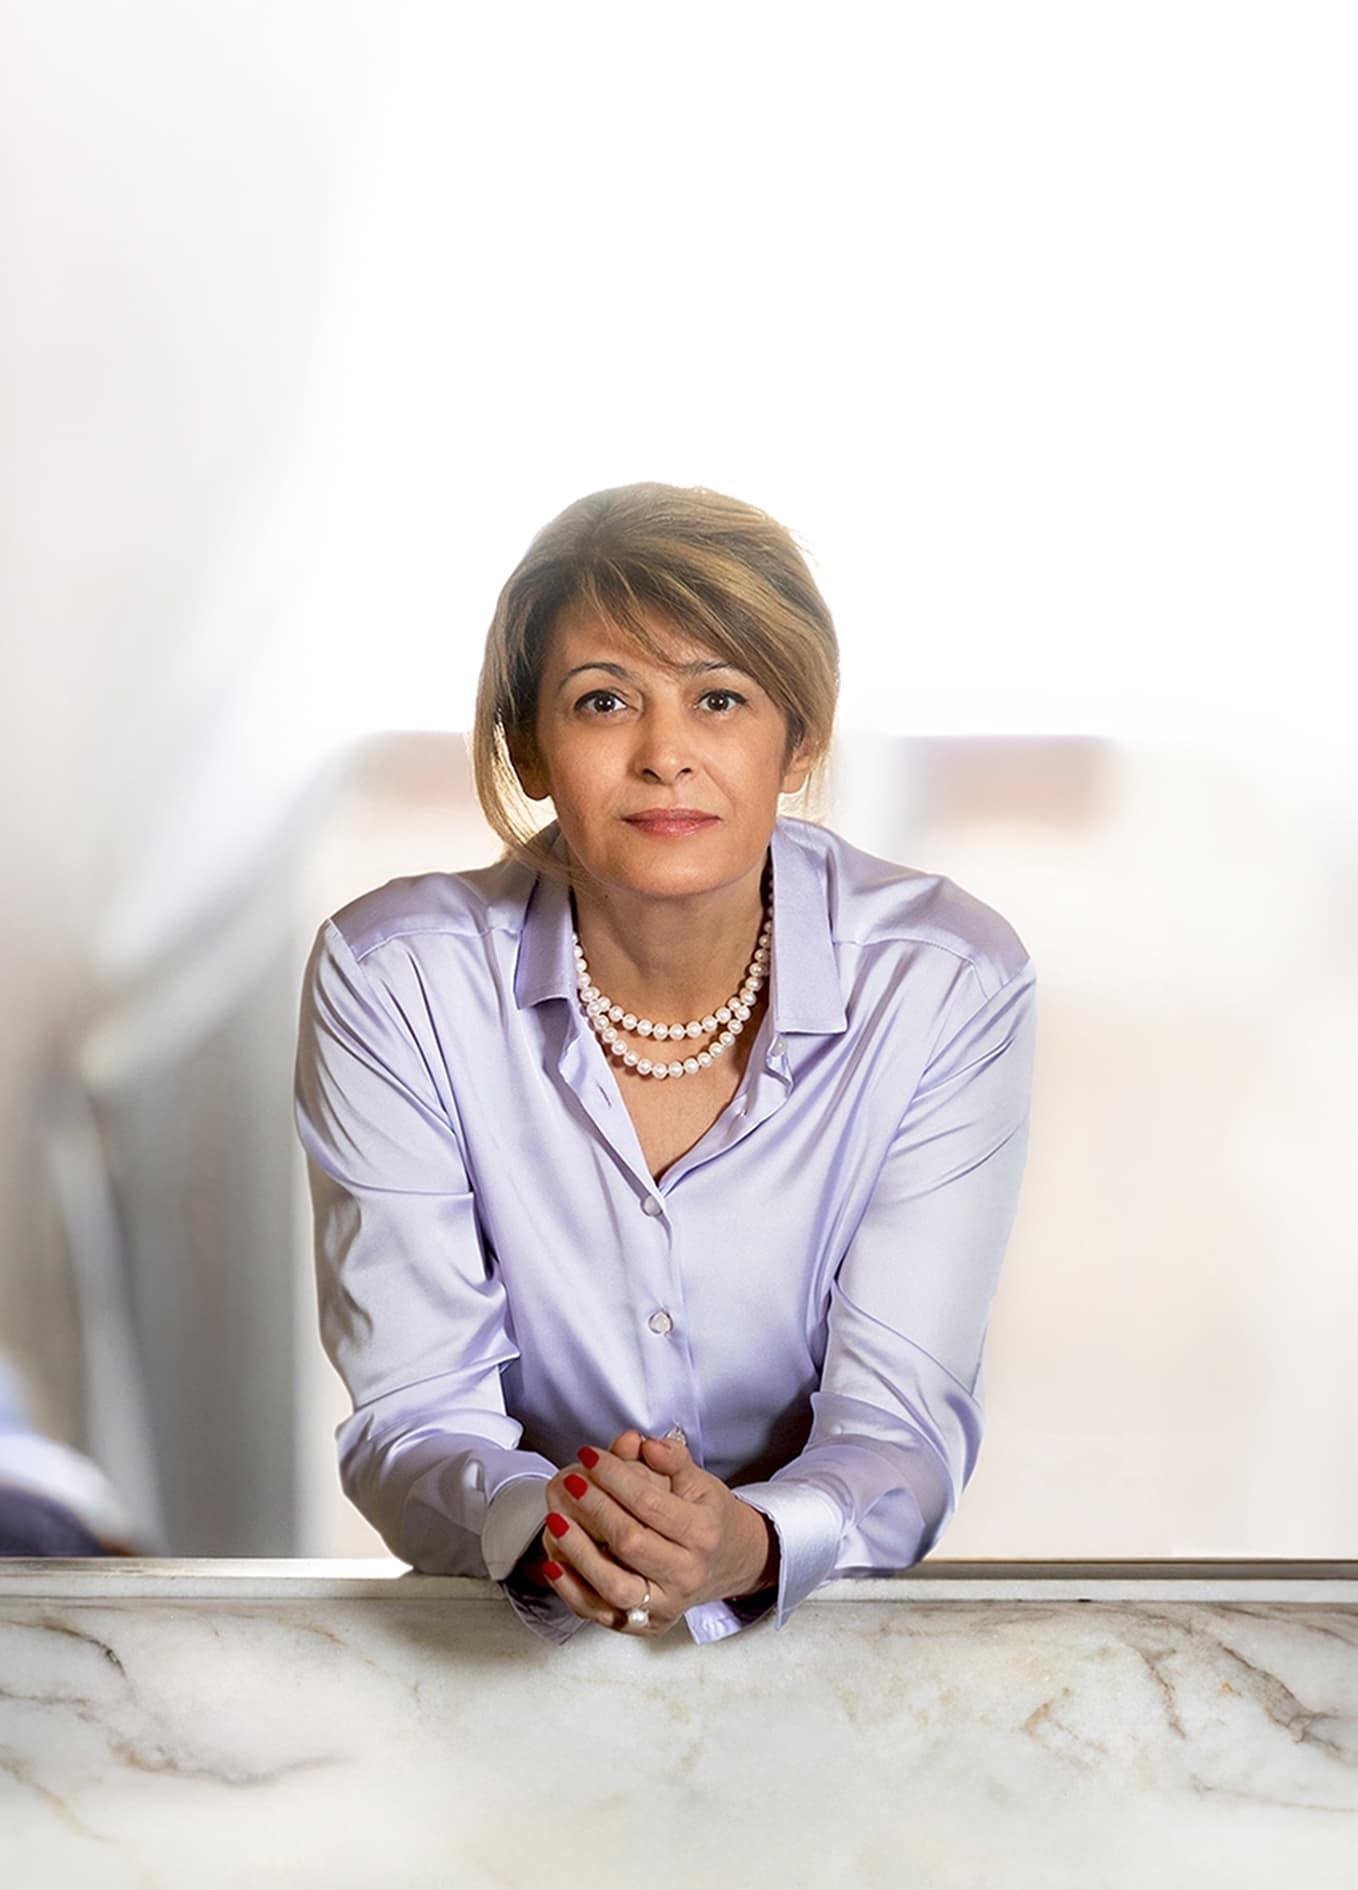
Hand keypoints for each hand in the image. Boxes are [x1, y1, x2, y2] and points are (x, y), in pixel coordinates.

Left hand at [539, 1430, 776, 1635]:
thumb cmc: (709, 1518)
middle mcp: (686, 1573)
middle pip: (629, 1543)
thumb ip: (673, 1459)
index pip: (649, 1504)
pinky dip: (572, 1591)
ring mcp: (666, 1604)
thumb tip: (644, 1444)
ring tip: (555, 1522)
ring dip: (578, 1553)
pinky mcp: (647, 1625)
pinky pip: (602, 1614)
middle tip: (570, 1480)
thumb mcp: (700, 1482)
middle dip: (593, 1508)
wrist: (730, 1563)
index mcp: (702, 1533)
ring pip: (613, 1586)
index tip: (589, 1455)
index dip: (615, 1477)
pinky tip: (554, 1563)